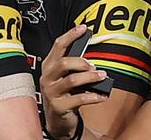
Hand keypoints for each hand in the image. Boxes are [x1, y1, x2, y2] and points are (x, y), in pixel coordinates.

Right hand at [39, 24, 107, 139]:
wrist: (57, 120)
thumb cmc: (64, 95)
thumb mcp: (65, 78)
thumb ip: (73, 67)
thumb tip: (90, 58)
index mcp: (49, 66)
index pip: (58, 46)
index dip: (70, 35)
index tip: (83, 28)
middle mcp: (47, 77)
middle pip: (64, 62)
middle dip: (82, 63)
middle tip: (94, 67)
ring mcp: (51, 92)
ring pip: (72, 80)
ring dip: (90, 77)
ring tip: (102, 76)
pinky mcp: (59, 106)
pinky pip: (79, 99)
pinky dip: (93, 96)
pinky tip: (102, 96)